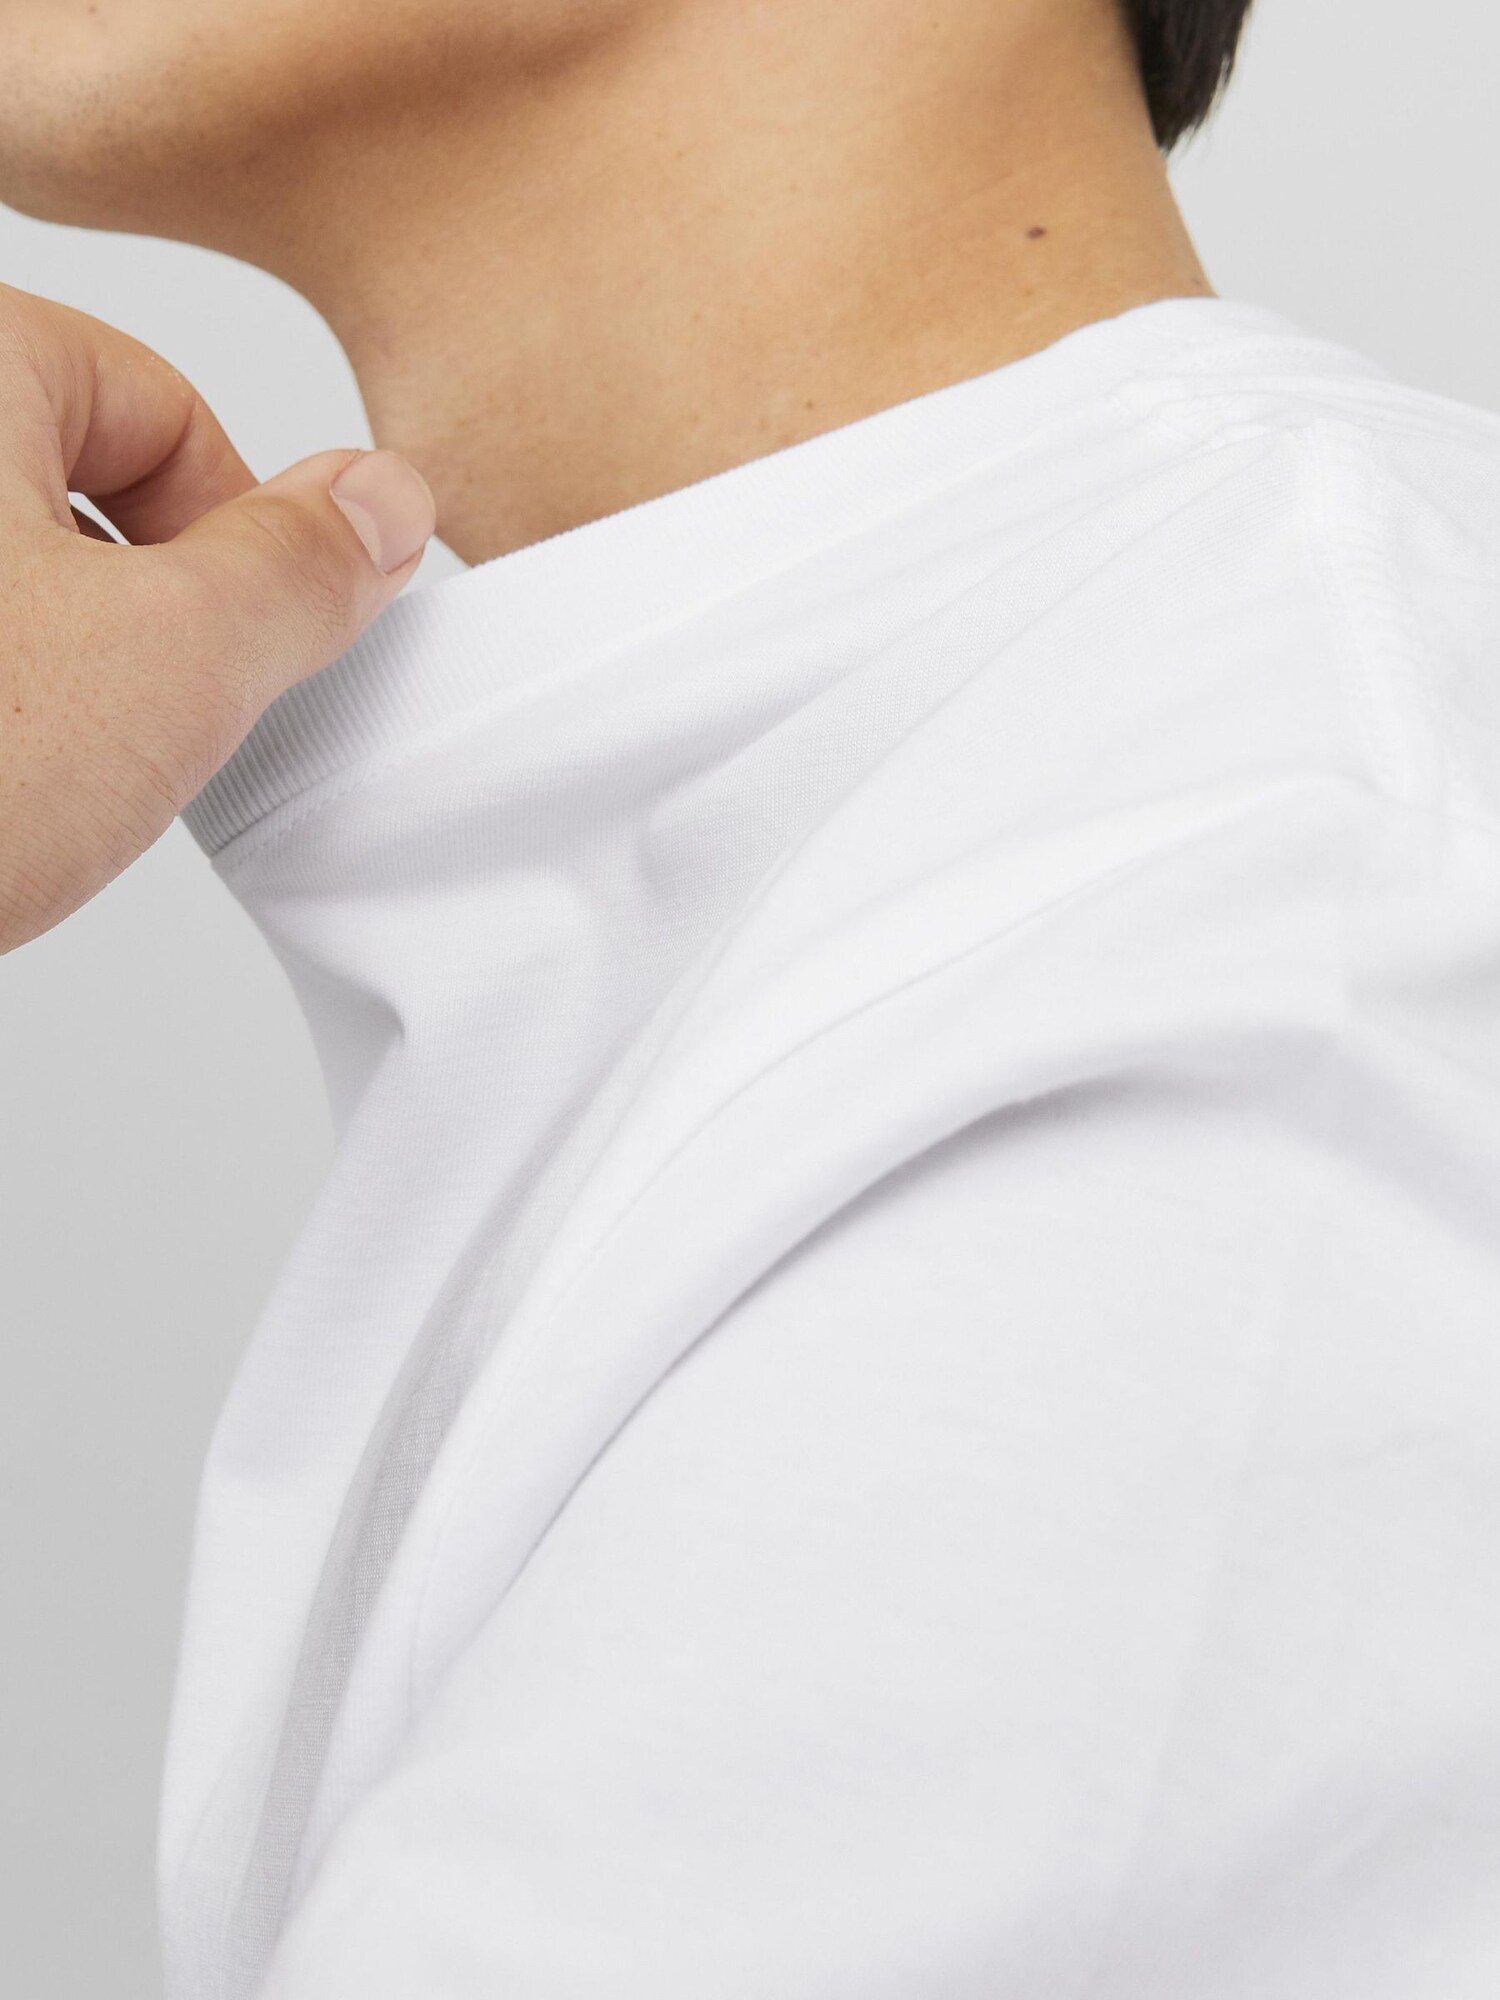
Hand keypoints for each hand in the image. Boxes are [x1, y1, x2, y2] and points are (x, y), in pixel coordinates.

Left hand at [0, 281, 436, 954]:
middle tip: (132, 722)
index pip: (159, 402)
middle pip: (66, 477)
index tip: (244, 646)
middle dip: (137, 606)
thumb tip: (377, 498)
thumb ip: (302, 567)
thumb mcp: (176, 663)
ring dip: (51, 665)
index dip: (241, 535)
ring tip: (29, 768)